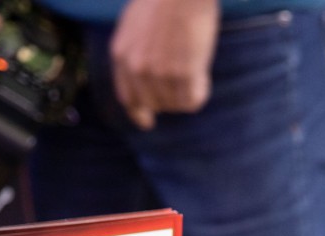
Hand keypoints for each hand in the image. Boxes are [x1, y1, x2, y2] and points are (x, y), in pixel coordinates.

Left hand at [110, 0, 218, 129]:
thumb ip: (134, 50)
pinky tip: (203, 75)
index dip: (139, 113)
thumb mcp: (134, 24)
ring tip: (196, 70)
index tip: (148, 122)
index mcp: (121, 54)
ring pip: (175, 104)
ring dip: (188, 93)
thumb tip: (143, 74)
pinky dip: (200, 93)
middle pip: (154, 105)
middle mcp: (136, 68)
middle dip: (170, 100)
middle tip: (184, 84)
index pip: (127, 97)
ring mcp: (159, 72)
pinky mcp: (182, 73)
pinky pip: (192, 100)